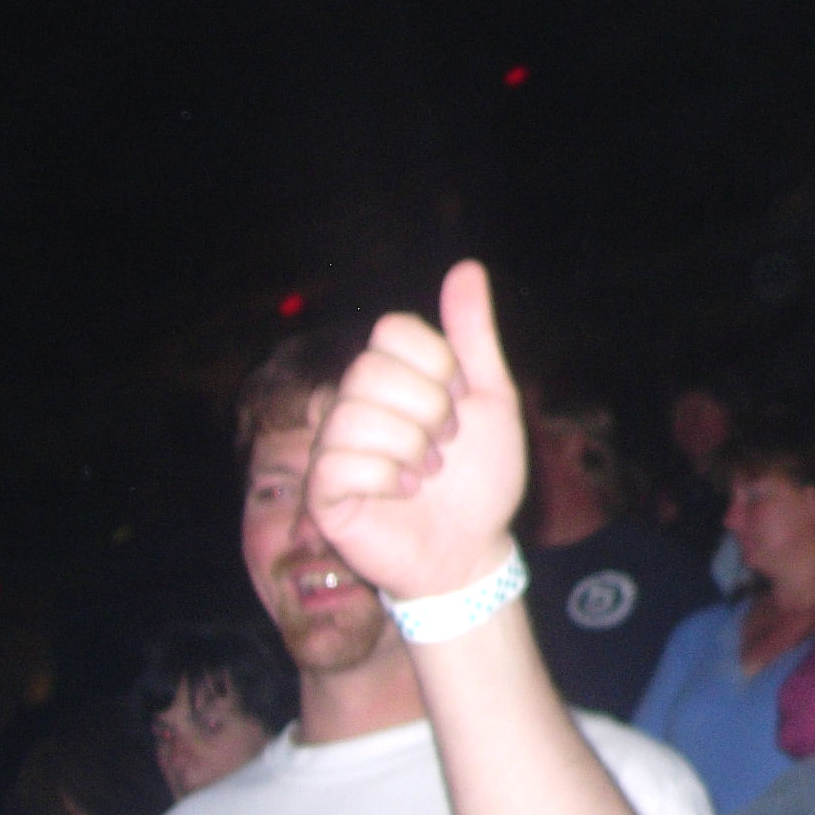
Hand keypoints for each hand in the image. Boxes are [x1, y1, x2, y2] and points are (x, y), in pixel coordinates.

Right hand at [307, 261, 527, 600]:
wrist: (475, 546)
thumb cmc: (481, 477)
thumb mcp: (492, 399)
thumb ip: (474, 337)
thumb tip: (466, 267)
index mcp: (390, 376)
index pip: (393, 330)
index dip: (439, 367)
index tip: (459, 405)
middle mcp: (352, 403)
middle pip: (371, 369)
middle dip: (428, 411)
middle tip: (444, 446)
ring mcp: (332, 446)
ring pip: (356, 415)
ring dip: (411, 448)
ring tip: (426, 473)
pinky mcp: (322, 490)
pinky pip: (339, 461)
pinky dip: (387, 478)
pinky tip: (402, 493)